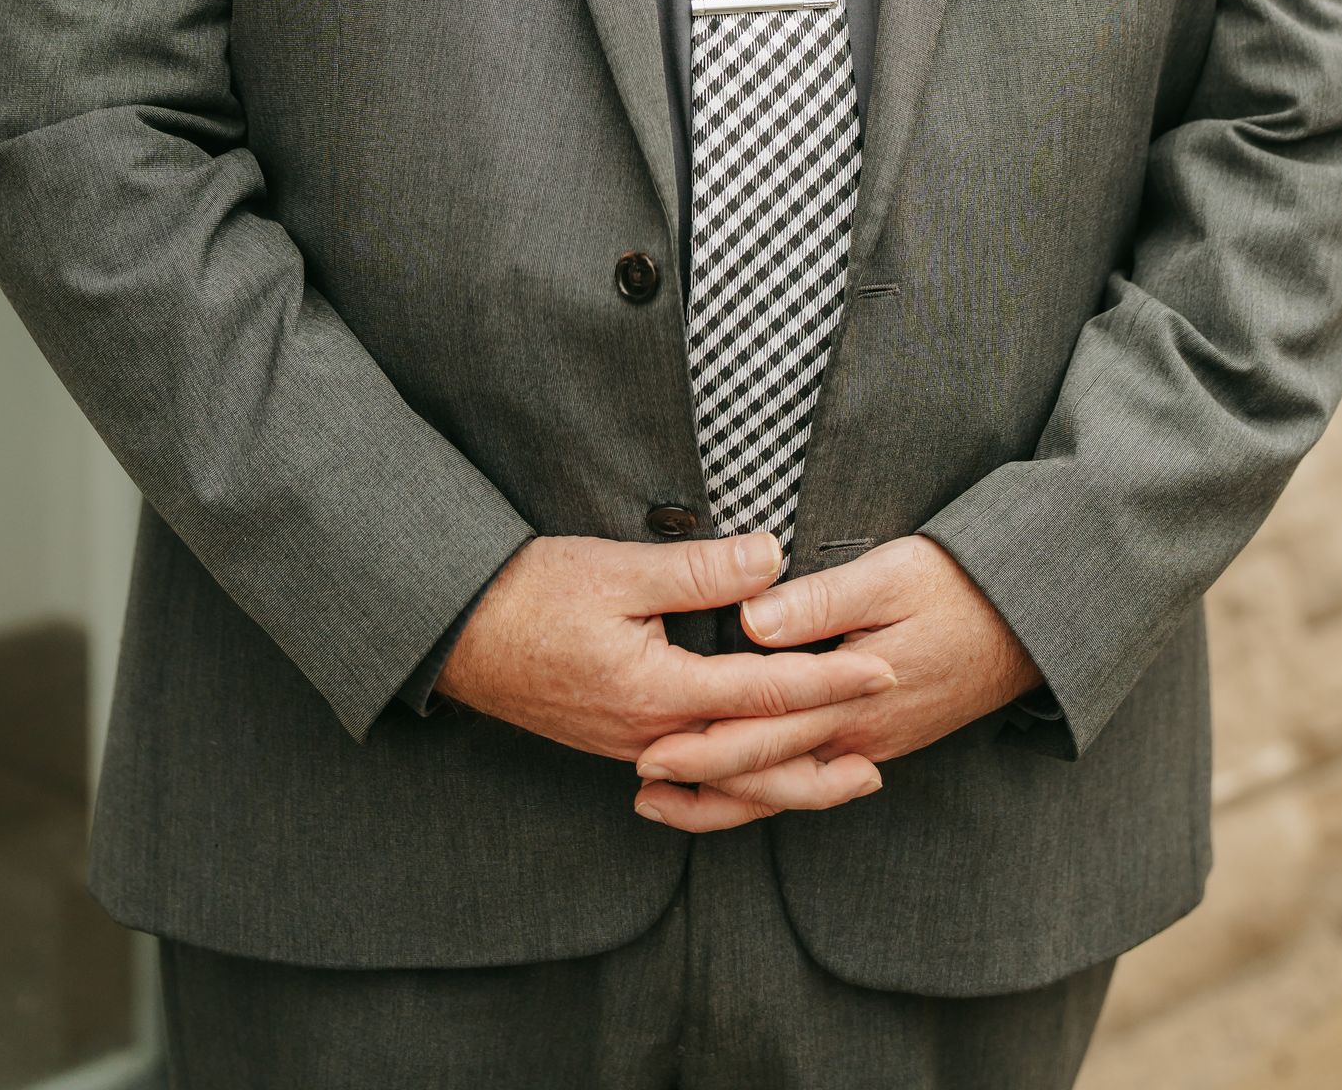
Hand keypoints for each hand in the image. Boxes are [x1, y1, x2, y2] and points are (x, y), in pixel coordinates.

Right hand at [436, 531, 894, 811]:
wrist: (457, 632)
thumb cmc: (532, 592)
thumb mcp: (616, 569)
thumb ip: (699, 571)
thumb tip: (774, 557)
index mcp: (657, 692)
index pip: (765, 693)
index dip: (831, 681)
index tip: (884, 668)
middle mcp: (651, 736)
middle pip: (754, 765)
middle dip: (822, 760)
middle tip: (881, 756)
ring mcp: (632, 747)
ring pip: (725, 782)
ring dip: (785, 783)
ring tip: (838, 781)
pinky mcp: (619, 743)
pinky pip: (693, 779)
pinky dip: (736, 784)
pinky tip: (755, 779)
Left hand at [631, 535, 1040, 831]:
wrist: (1031, 622)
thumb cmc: (957, 586)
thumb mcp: (889, 575)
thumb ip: (818, 602)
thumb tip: (753, 620)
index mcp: (851, 696)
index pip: (763, 731)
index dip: (703, 744)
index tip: (648, 748)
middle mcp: (859, 735)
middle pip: (768, 773)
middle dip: (703, 784)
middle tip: (641, 789)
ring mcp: (875, 743)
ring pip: (791, 788)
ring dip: (733, 798)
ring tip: (674, 802)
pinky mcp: (885, 739)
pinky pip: (817, 778)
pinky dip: (775, 789)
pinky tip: (751, 787)